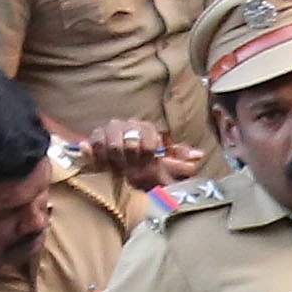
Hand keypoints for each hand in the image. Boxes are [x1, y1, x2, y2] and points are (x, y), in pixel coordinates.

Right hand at [73, 119, 206, 187]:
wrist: (118, 167)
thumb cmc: (143, 165)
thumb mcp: (163, 165)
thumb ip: (179, 159)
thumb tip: (198, 156)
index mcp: (146, 128)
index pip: (150, 140)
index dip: (150, 155)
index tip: (148, 162)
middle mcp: (127, 124)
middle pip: (131, 143)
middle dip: (134, 160)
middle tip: (134, 167)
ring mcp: (109, 129)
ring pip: (113, 146)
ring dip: (119, 161)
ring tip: (121, 167)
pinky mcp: (93, 138)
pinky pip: (95, 147)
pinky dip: (100, 158)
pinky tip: (106, 164)